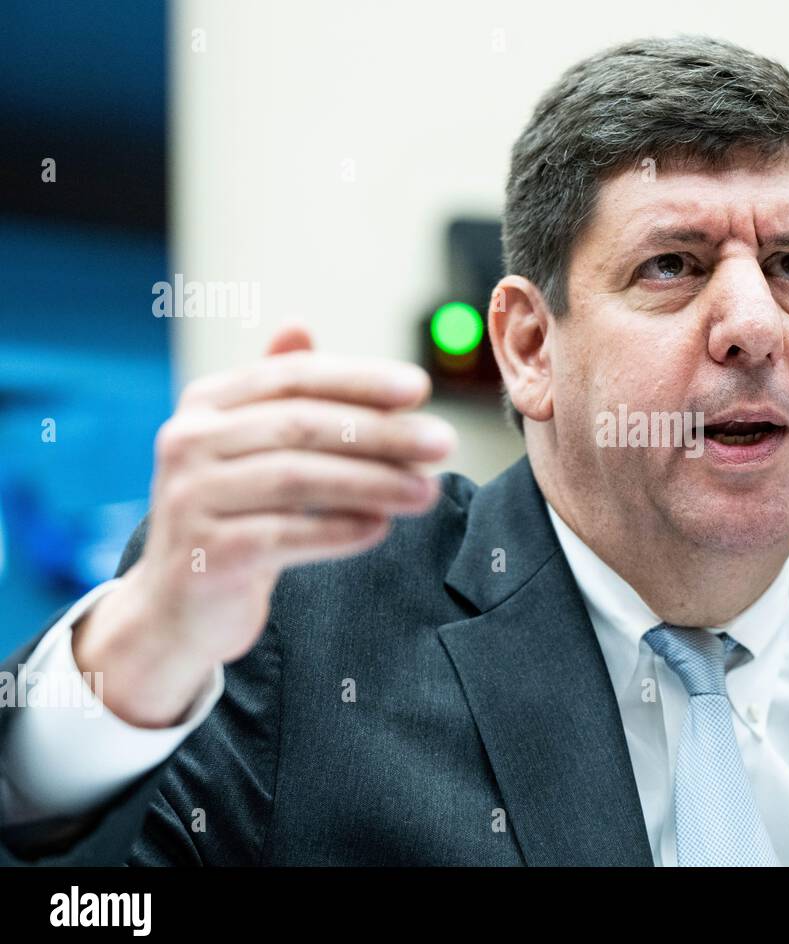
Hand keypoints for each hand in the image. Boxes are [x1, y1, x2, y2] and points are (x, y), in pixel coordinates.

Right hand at [71, 327, 455, 726]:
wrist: (179, 605)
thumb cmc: (233, 516)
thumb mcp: (248, 447)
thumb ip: (277, 394)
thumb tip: (298, 326)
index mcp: (205, 404)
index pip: (294, 378)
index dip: (360, 379)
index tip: (420, 388)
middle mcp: (187, 442)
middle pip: (301, 425)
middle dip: (381, 432)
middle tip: (442, 442)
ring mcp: (190, 499)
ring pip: (298, 479)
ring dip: (373, 482)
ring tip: (426, 490)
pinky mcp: (205, 555)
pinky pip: (285, 535)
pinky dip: (339, 529)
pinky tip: (380, 527)